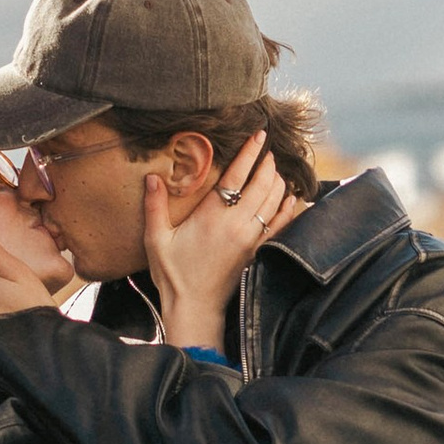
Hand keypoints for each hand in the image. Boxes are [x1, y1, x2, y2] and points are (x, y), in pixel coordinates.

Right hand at [143, 146, 301, 352]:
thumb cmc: (173, 274)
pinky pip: (281, 225)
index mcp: (211, 216)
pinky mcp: (258, 252)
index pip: (236, 176)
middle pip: (262, 184)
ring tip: (275, 169)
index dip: (249, 153)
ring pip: (274, 201)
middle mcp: (236, 224)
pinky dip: (288, 208)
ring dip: (278, 182)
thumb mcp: (156, 239)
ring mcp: (251, 239)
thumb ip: (154, 206)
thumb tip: (152, 177)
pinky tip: (291, 198)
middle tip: (267, 151)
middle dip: (267, 164)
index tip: (259, 135)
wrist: (195, 308)